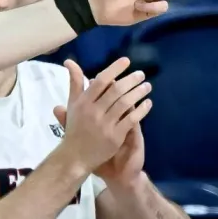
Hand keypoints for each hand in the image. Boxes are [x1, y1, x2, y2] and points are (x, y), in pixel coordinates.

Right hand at [53, 58, 152, 172]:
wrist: (75, 157)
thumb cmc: (74, 129)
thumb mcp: (72, 105)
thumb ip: (74, 84)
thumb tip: (70, 62)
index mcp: (83, 103)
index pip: (101, 81)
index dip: (114, 69)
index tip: (127, 61)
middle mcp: (93, 112)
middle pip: (116, 90)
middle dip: (131, 80)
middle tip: (141, 74)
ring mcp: (105, 124)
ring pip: (125, 103)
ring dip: (138, 92)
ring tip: (147, 86)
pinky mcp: (115, 136)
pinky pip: (131, 119)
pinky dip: (141, 109)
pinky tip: (148, 103)